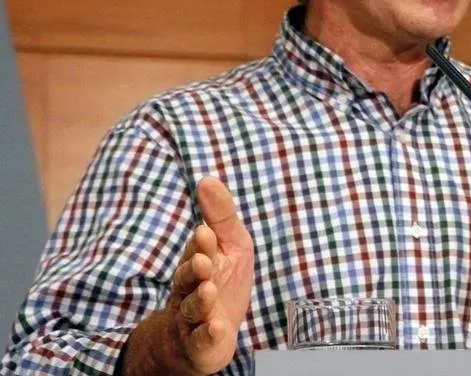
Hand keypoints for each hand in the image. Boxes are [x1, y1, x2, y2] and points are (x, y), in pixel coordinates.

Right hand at [166, 176, 254, 373]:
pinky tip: (216, 327)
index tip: (206, 233)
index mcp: (197, 263)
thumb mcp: (231, 245)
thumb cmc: (222, 282)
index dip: (201, 244)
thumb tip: (207, 179)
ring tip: (208, 291)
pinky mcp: (201, 344)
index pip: (197, 251)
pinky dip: (207, 334)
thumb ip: (221, 215)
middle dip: (193, 270)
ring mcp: (194, 318)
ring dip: (199, 300)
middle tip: (202, 262)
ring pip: (191, 309)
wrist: (207, 332)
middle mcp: (190, 290)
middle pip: (187, 279)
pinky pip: (201, 340)